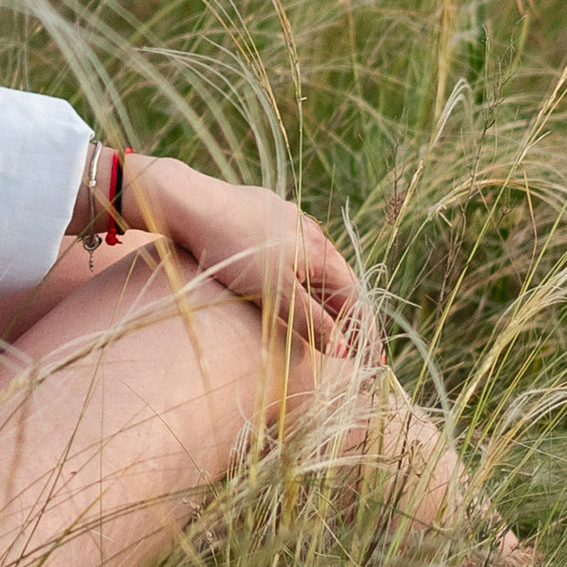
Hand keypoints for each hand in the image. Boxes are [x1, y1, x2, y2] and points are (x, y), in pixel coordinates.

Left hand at [119, 156, 378, 362]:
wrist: (191, 202)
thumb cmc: (234, 251)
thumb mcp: (275, 292)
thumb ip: (311, 320)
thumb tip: (344, 350)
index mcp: (321, 252)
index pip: (355, 299)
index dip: (365, 333)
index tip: (374, 363)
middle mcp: (311, 232)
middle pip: (340, 280)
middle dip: (350, 315)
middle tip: (357, 348)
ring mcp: (286, 218)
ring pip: (315, 263)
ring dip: (326, 294)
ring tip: (330, 321)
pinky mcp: (261, 211)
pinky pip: (292, 249)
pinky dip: (301, 275)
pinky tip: (291, 280)